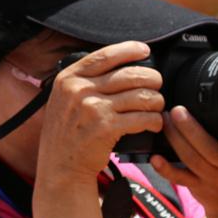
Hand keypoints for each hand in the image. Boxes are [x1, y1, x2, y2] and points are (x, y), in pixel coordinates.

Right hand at [37, 41, 164, 182]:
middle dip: (152, 79)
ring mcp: (93, 109)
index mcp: (69, 78)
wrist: (60, 167)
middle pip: (130, 74)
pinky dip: (155, 120)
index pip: (106, 55)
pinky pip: (143, 117)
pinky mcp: (107, 128)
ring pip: (141, 95)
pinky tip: (154, 123)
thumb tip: (119, 66)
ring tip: (156, 107)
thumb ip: (84, 82)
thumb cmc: (66, 133)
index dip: (130, 50)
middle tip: (157, 86)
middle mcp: (79, 90)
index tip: (144, 51)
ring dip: (156, 101)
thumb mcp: (63, 99)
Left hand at [150, 107, 217, 217]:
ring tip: (165, 121)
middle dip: (191, 130)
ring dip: (175, 139)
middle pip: (208, 151)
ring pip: (191, 159)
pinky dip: (165, 169)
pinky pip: (179, 178)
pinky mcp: (195, 186)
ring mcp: (210, 179)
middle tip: (177, 111)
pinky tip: (154, 158)